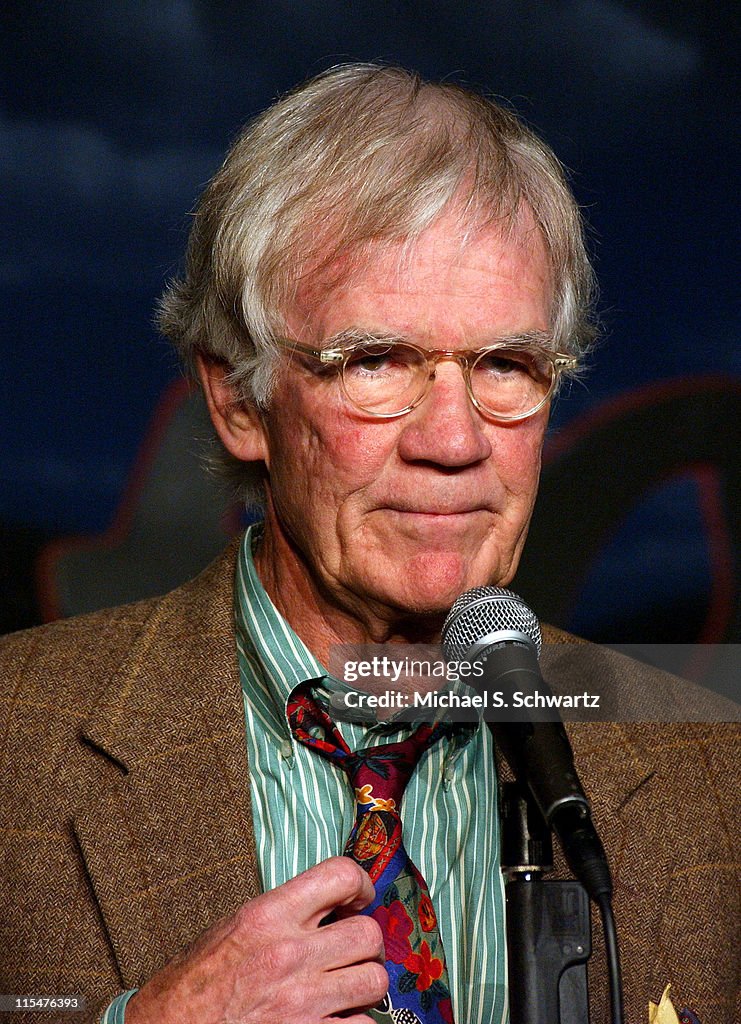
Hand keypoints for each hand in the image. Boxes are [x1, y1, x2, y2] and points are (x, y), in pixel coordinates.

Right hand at [125, 856, 386, 1023]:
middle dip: (364, 943)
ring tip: (344, 989)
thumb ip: (282, 914)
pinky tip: (334, 1020)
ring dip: (363, 986)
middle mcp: (289, 954)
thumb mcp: (233, 928)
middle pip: (368, 932)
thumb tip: (329, 906)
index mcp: (268, 915)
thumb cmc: (193, 987)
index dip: (360, 885)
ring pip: (374, 981)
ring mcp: (302, 1001)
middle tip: (351, 952)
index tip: (359, 898)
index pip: (340, 875)